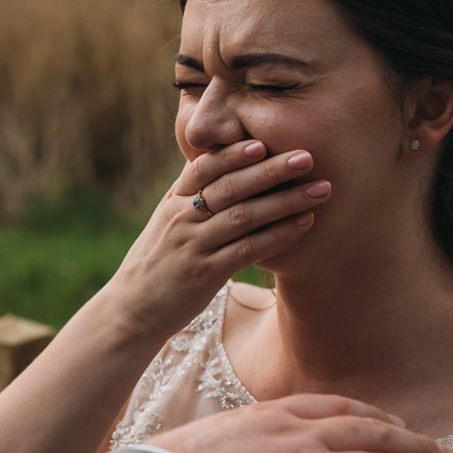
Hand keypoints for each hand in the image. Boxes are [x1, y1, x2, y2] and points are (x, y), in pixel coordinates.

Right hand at [100, 142, 327, 342]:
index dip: (234, 153)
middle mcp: (182, 218)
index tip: (263, 141)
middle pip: (231, 187)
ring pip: (245, 215)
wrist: (132, 310)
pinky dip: (278, 234)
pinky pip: (248, 249)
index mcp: (173, 201)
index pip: (204, 167)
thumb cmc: (156, 263)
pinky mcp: (206, 274)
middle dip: (272, 169)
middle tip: (307, 156)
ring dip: (286, 200)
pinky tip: (304, 224)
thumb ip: (191, 195)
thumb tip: (223, 166)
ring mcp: (194, 245)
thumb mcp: (165, 222)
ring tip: (321, 189)